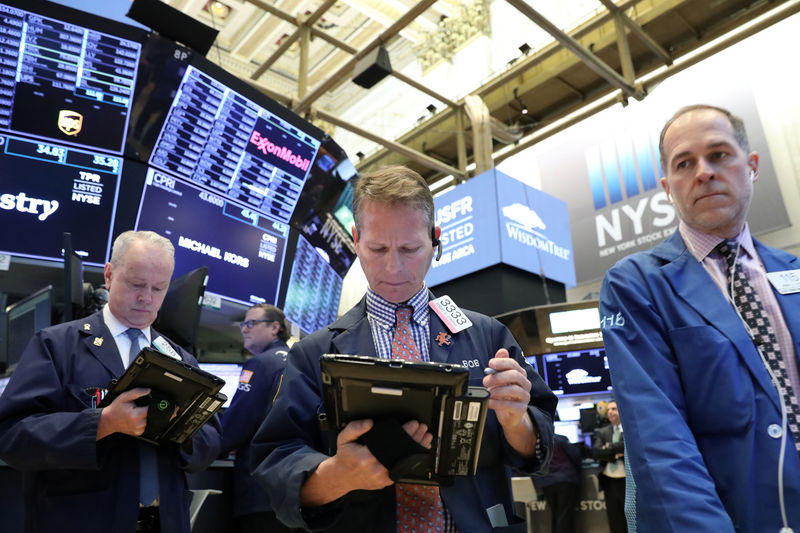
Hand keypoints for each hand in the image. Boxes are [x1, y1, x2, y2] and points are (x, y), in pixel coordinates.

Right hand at [96, 387, 149, 439]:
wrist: (108, 421)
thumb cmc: (115, 409)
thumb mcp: (124, 396)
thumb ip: (137, 392)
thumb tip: (148, 391)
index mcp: (136, 415)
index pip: (151, 408)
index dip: (149, 404)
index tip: (143, 404)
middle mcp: (138, 424)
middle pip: (151, 415)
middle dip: (145, 410)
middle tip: (136, 409)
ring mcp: (138, 429)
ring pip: (149, 420)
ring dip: (144, 416)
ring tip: (135, 414)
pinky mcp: (138, 432)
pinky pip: (145, 426)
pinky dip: (142, 422)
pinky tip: (135, 419)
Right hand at [300, 418, 435, 506]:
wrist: (342, 477)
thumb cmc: (345, 456)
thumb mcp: (344, 438)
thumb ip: (356, 428)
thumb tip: (370, 422)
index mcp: (367, 456)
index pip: (392, 442)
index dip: (406, 432)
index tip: (414, 424)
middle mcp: (376, 468)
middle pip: (402, 452)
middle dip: (415, 439)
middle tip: (423, 429)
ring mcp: (382, 477)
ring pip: (404, 462)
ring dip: (416, 449)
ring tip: (425, 439)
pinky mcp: (386, 481)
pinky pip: (401, 469)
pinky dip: (410, 459)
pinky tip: (417, 451)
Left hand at [483, 348, 535, 455]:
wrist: (510, 415)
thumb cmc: (504, 394)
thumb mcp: (500, 379)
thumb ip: (500, 365)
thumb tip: (502, 351)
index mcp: (520, 373)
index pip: (513, 364)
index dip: (501, 362)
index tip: (490, 364)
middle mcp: (524, 384)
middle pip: (515, 375)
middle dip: (498, 377)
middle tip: (485, 381)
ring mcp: (525, 396)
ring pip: (514, 390)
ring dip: (498, 390)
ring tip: (488, 393)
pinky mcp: (522, 409)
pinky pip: (511, 405)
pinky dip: (498, 403)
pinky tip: (490, 402)